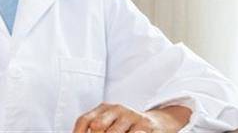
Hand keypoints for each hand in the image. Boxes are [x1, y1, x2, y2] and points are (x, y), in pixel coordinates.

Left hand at [72, 103, 190, 132]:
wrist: (159, 123)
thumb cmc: (128, 127)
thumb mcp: (111, 124)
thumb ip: (97, 129)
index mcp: (105, 108)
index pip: (85, 120)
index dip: (78, 132)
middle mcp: (117, 109)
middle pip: (97, 125)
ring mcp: (131, 116)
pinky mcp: (145, 126)